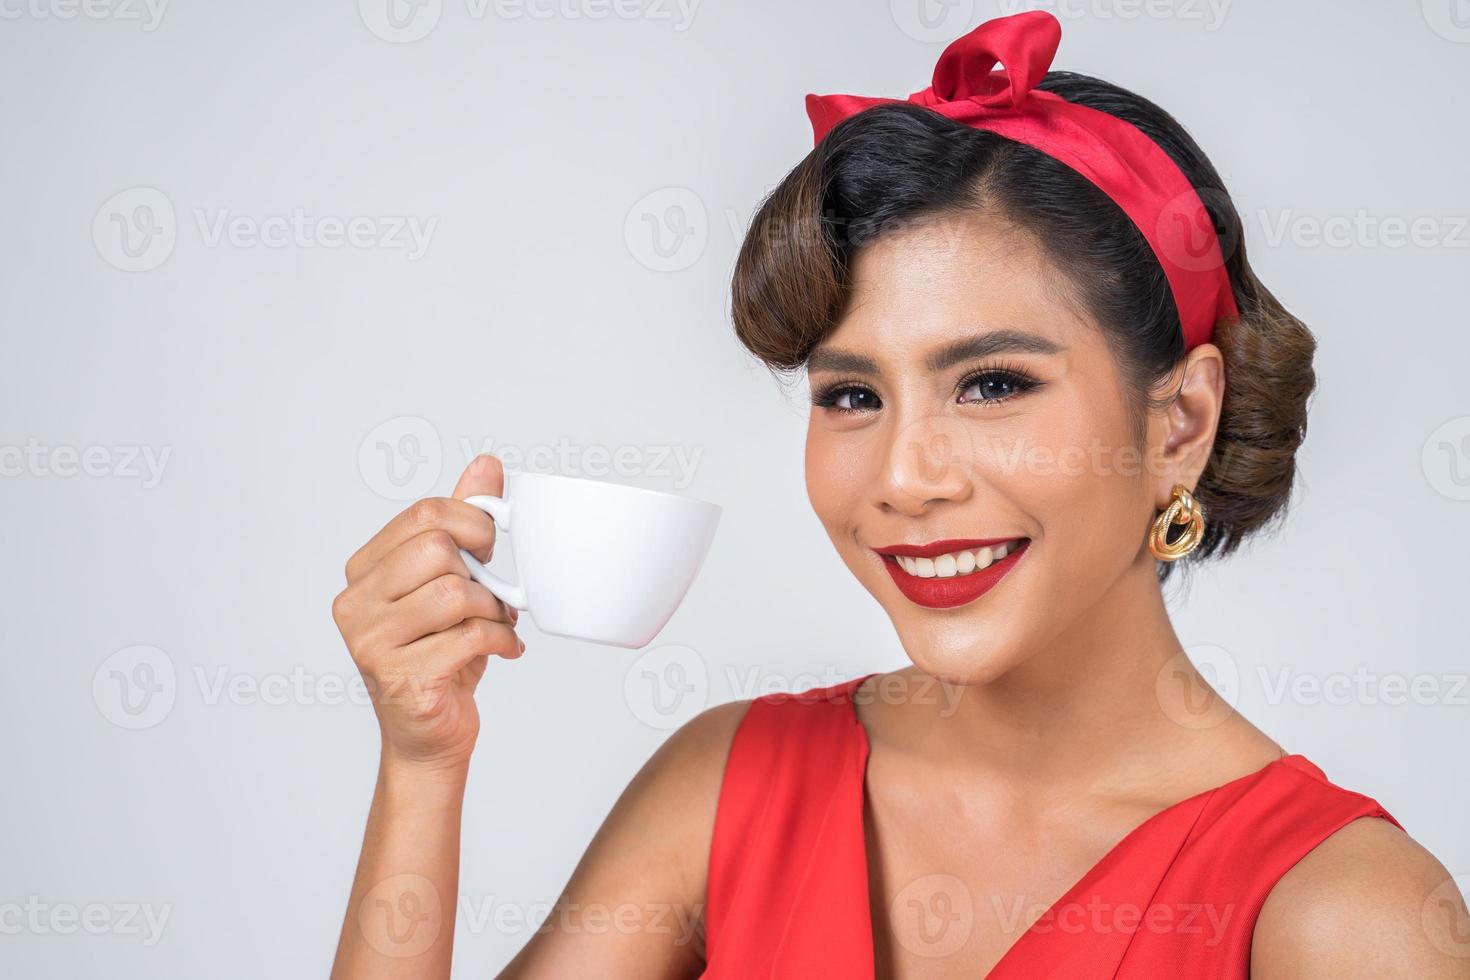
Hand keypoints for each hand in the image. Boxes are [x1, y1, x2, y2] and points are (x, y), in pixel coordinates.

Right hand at [332, 454, 522, 773]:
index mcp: (363, 570)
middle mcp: (355, 603)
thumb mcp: (452, 581)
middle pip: (437, 549)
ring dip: (492, 609)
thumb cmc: (440, 655)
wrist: (428, 736)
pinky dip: (500, 640)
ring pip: (453, 593)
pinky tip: (503, 649)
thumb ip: (462, 522)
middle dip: (482, 569)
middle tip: (494, 592)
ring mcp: (370, 642)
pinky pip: (468, 636)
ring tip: (496, 623)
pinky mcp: (400, 676)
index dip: (473, 522)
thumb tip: (485, 464)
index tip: (490, 547)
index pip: (424, 514)